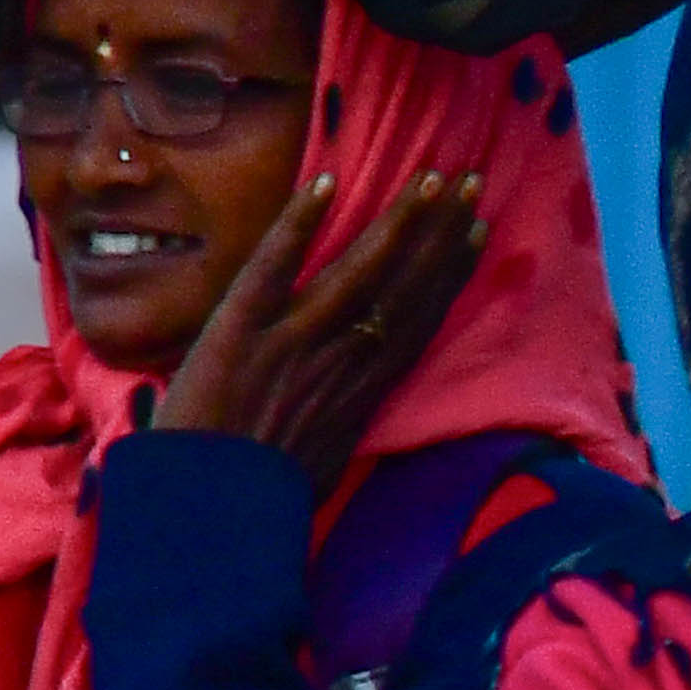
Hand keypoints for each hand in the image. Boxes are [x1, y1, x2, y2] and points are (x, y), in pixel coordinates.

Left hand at [145, 166, 486, 489]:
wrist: (214, 511)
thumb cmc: (267, 496)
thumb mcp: (327, 460)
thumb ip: (342, 415)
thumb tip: (352, 396)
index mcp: (365, 389)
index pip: (419, 317)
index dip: (450, 272)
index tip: (476, 233)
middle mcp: (343, 359)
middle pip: (405, 285)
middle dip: (440, 231)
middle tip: (469, 181)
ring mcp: (295, 341)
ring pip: (359, 271)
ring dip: (398, 221)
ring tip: (429, 177)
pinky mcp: (243, 329)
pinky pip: (274, 267)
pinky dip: (298, 224)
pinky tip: (325, 184)